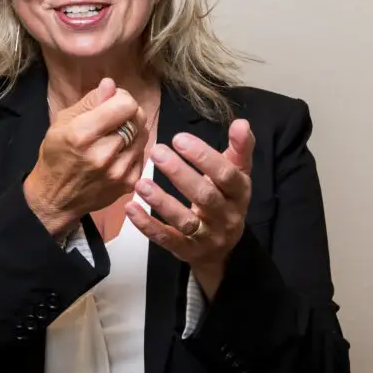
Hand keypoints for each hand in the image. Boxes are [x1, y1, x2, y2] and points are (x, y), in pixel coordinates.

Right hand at [24, 79, 149, 238]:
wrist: (56, 198)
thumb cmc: (55, 156)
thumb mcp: (62, 123)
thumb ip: (90, 102)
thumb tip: (111, 85)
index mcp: (82, 134)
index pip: (125, 104)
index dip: (121, 98)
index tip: (112, 102)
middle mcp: (103, 153)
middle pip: (138, 118)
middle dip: (128, 113)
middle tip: (115, 118)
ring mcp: (118, 171)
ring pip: (144, 135)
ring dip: (133, 131)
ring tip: (115, 136)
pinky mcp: (129, 183)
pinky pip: (143, 154)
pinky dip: (133, 150)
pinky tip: (117, 153)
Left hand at [125, 119, 255, 297]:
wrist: (221, 249)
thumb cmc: (224, 200)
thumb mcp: (236, 176)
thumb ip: (239, 150)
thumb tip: (242, 122)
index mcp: (240, 194)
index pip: (226, 174)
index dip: (204, 157)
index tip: (179, 138)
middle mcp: (227, 217)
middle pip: (205, 196)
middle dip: (180, 174)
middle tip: (157, 151)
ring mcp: (207, 237)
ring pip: (185, 221)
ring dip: (161, 201)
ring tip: (140, 183)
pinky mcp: (186, 251)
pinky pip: (166, 239)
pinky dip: (147, 225)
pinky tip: (130, 208)